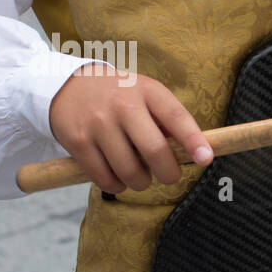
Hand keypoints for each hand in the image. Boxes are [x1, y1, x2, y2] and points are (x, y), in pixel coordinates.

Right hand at [49, 63, 213, 193]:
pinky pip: (104, 178)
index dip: (193, 140)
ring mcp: (98, 123)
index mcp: (147, 91)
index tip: (206, 159)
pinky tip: (118, 179)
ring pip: (130, 171)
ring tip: (140, 177)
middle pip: (155, 150)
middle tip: (170, 177)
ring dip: (141, 183)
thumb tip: (195, 153)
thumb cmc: (119, 96)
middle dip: (169, 173)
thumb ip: (168, 121)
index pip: (176, 117)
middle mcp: (123, 105)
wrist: (66, 85)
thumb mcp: (146, 95)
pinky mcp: (78, 142)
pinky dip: (116, 186)